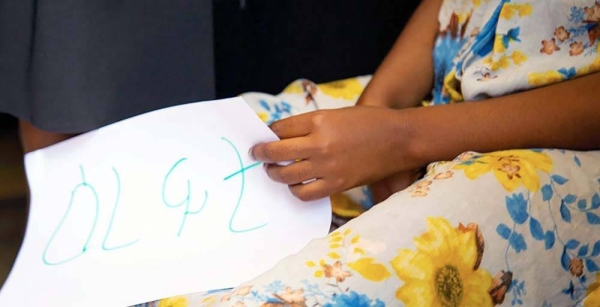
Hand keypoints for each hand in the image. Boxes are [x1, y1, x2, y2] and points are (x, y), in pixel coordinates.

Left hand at [250, 106, 416, 200]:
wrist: (399, 138)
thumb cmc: (367, 123)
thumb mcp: (335, 115)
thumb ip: (309, 125)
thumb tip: (280, 136)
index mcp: (319, 120)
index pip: (280, 128)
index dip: (267, 134)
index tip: (262, 138)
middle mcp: (319, 143)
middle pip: (276, 152)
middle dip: (261, 153)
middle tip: (257, 154)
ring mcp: (327, 165)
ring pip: (286, 175)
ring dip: (274, 173)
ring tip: (273, 171)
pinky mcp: (337, 184)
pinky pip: (305, 193)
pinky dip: (295, 190)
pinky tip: (295, 185)